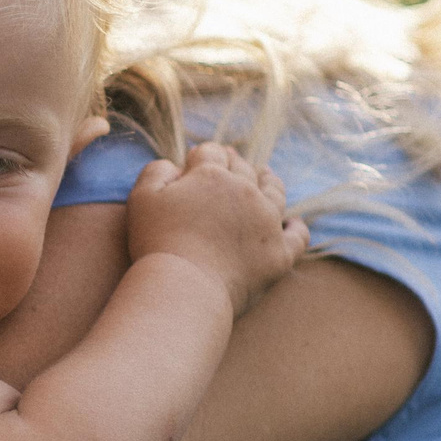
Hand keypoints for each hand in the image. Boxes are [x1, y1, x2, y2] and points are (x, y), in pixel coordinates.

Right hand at [125, 143, 308, 315]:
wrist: (184, 288)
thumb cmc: (158, 244)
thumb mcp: (142, 198)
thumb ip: (157, 171)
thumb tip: (174, 165)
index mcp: (212, 175)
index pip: (210, 153)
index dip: (200, 157)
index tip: (194, 164)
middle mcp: (246, 191)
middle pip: (242, 168)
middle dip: (232, 163)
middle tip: (228, 163)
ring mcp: (267, 222)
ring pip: (275, 191)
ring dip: (269, 181)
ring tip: (266, 177)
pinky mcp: (280, 254)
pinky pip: (297, 236)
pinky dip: (296, 228)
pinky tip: (294, 224)